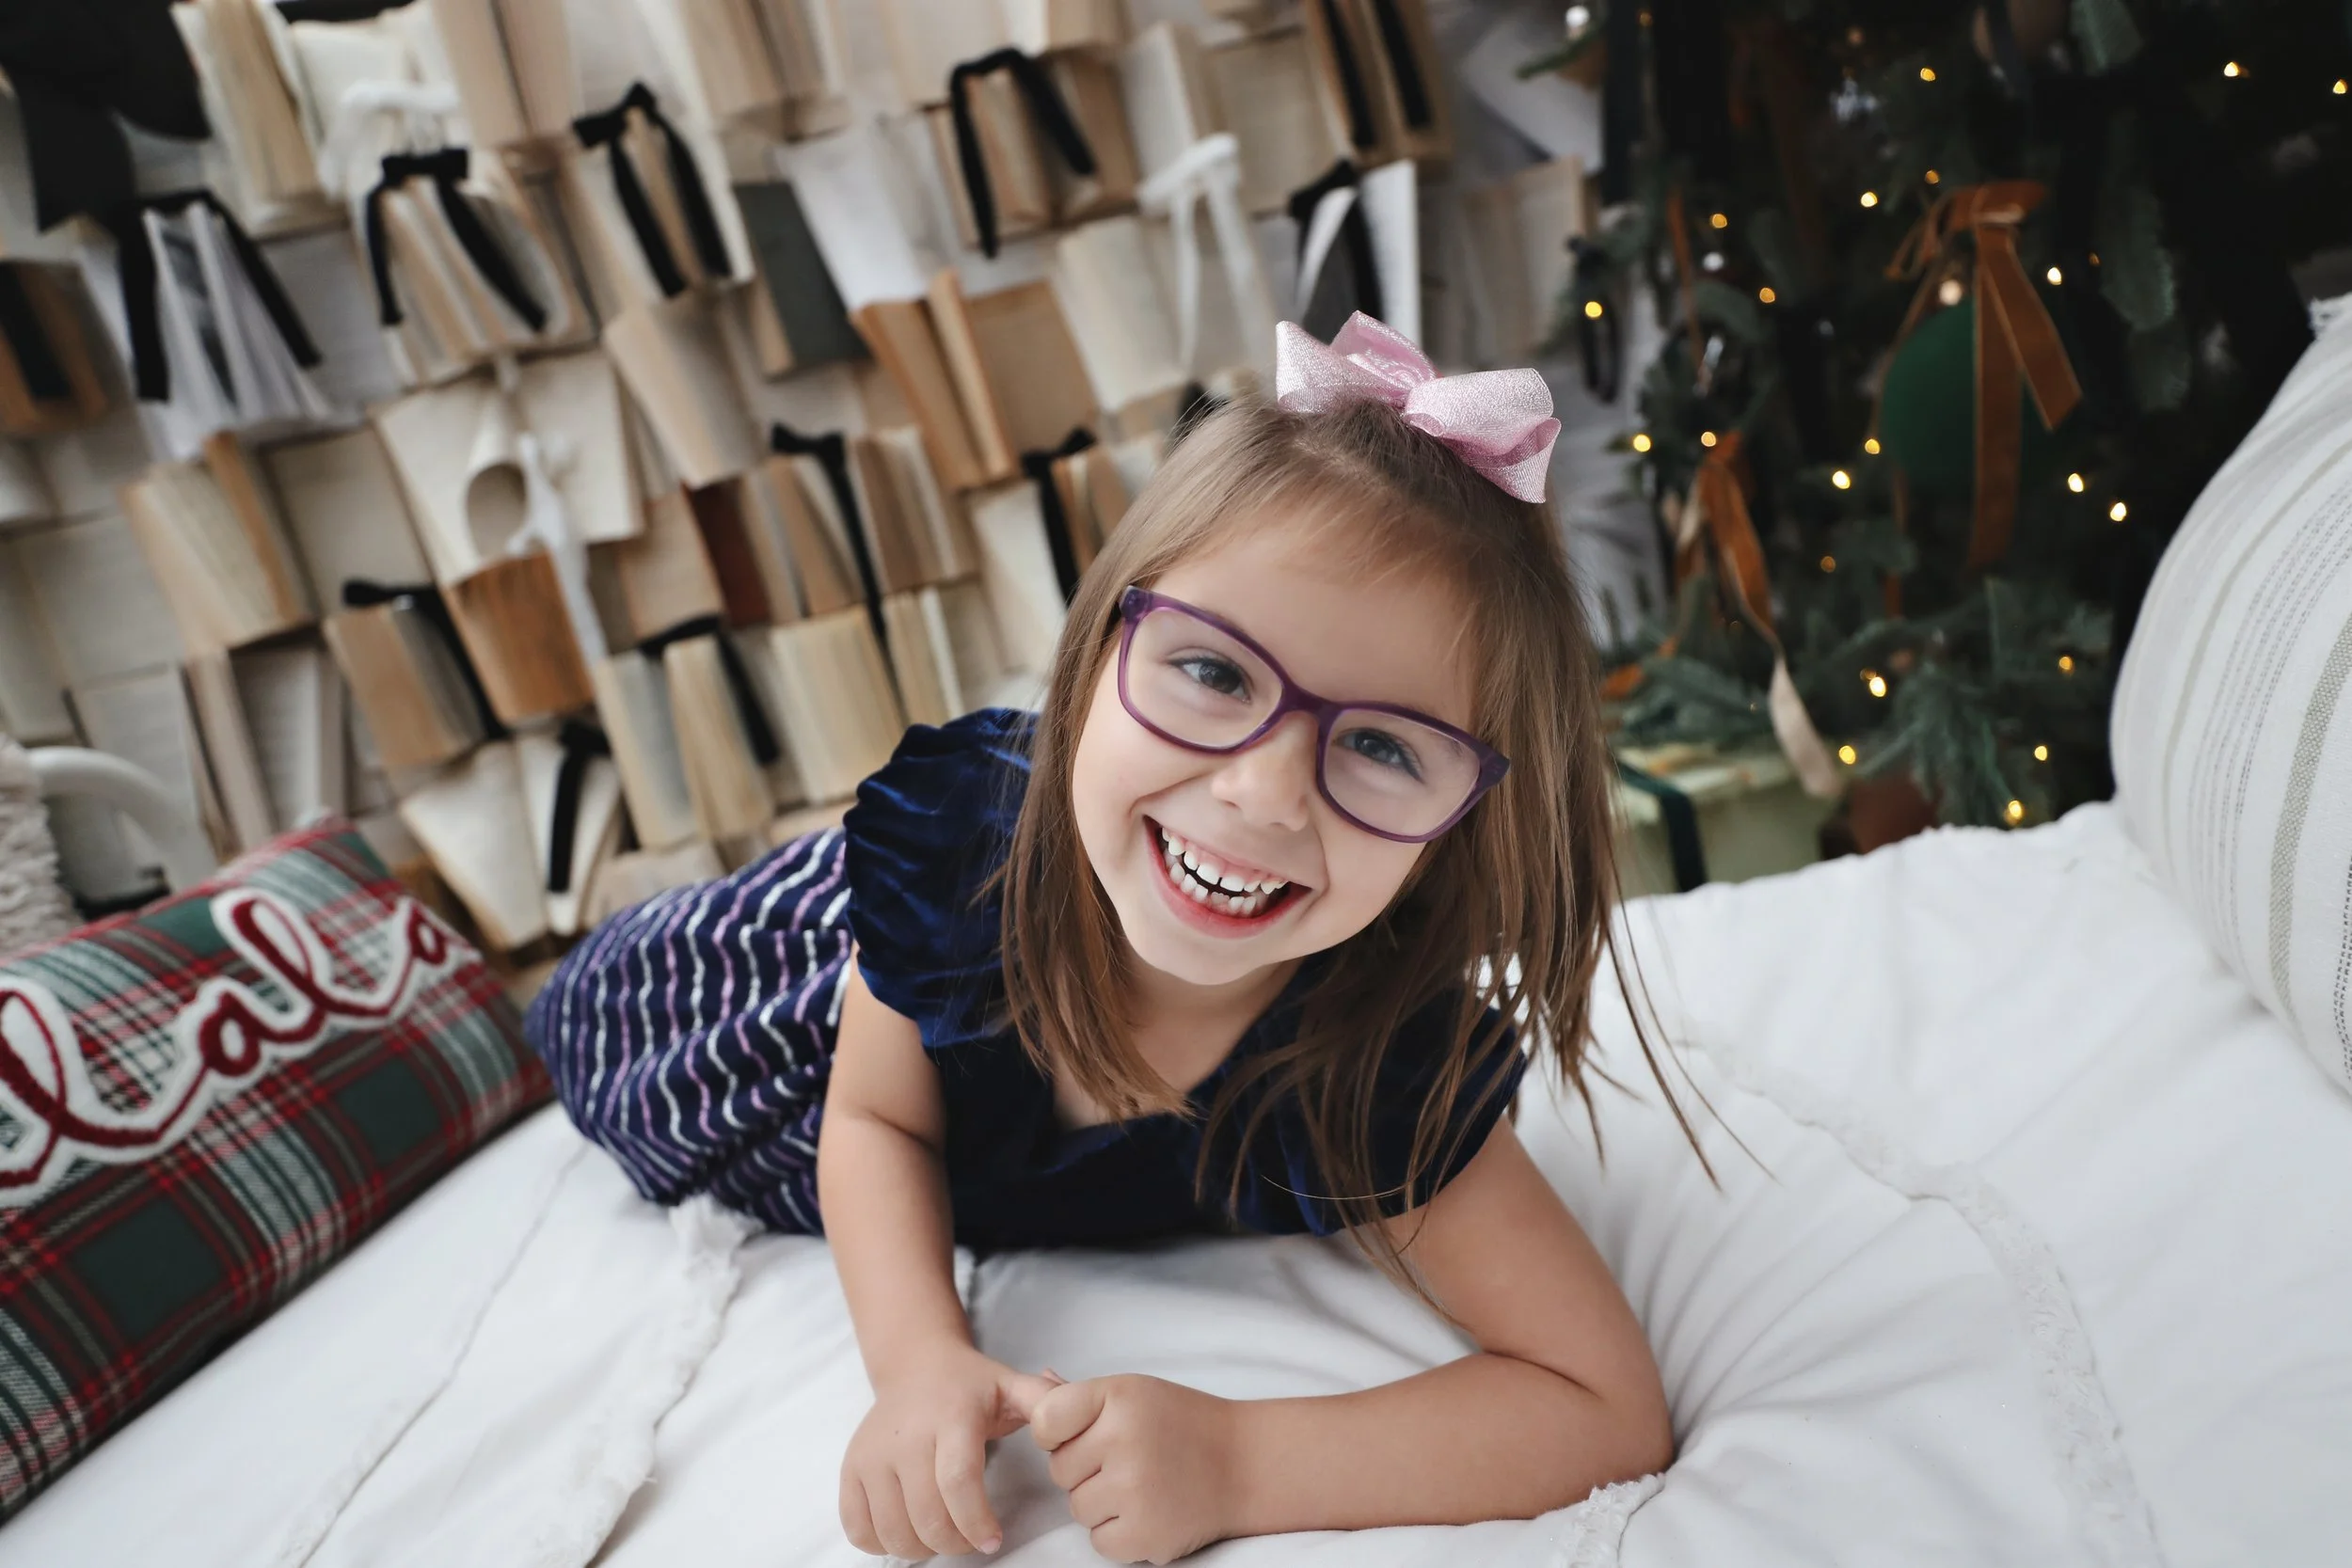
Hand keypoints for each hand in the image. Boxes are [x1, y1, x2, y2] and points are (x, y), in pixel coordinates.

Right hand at [841, 1344, 1056, 1558]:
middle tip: (973, 1537)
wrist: (916, 1364)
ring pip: (894, 1531)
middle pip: (927, 1517)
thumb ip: (1047, 1402)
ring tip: (945, 1532)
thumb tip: (1072, 1421)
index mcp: (951, 1417)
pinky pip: (859, 1529)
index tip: (993, 1539)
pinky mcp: (850, 1469)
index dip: (977, 1522)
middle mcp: (905, 1436)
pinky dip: (883, 1544)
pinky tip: (909, 1529)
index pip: (958, 1482)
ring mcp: (872, 1454)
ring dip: (924, 1548)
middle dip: (957, 1542)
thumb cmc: (971, 1386)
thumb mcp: (1013, 1385)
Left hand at [1025, 1374, 1241, 1564]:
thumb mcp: (1136, 1392)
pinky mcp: (1145, 1534)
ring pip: (1077, 1508)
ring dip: (1101, 1503)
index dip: (1055, 1432)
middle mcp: (1124, 1440)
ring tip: (1142, 1484)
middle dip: (1084, 1469)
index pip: (1045, 1419)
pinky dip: (1119, 1533)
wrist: (1244, 1464)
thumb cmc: (1183, 1423)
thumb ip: (1082, 1396)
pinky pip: (1099, 1541)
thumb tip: (1038, 1383)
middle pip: (1059, 1469)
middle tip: (1126, 1459)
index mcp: (1119, 1397)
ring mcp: (1134, 1490)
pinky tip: (1148, 1510)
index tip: (1080, 1434)